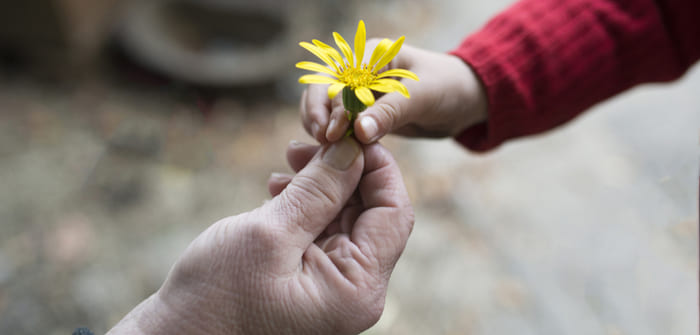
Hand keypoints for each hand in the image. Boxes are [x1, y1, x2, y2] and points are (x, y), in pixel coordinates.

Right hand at [107, 137, 413, 334]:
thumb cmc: (216, 297)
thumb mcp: (270, 234)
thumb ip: (319, 190)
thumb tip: (354, 148)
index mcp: (358, 288)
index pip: (394, 214)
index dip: (378, 167)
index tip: (350, 132)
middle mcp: (355, 291)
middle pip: (371, 214)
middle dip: (345, 171)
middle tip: (307, 142)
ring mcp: (333, 287)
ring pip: (345, 218)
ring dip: (322, 184)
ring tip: (289, 159)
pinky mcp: (311, 280)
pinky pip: (322, 232)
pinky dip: (306, 204)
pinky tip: (279, 188)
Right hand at [300, 41, 487, 143]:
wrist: (464, 100)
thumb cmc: (448, 88)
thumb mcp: (423, 98)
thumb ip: (390, 113)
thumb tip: (358, 131)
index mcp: (373, 55)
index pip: (341, 78)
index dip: (335, 105)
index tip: (335, 133)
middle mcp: (360, 70)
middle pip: (322, 87)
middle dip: (317, 112)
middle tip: (322, 139)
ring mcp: (358, 92)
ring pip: (324, 105)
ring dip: (319, 124)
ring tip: (322, 147)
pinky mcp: (362, 112)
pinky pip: (338, 122)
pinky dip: (331, 135)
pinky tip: (332, 151)